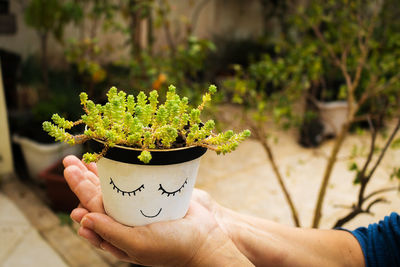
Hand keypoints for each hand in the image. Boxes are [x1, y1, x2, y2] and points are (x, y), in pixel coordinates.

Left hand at [63, 156, 252, 265]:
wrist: (204, 238)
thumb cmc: (172, 247)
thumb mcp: (137, 245)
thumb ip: (110, 234)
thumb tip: (83, 221)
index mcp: (117, 235)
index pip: (92, 212)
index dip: (79, 194)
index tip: (70, 177)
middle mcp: (125, 220)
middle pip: (98, 197)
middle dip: (82, 181)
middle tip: (69, 162)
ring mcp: (139, 207)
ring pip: (113, 189)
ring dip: (97, 175)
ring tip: (83, 159)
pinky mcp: (153, 196)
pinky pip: (133, 182)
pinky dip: (121, 172)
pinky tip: (112, 163)